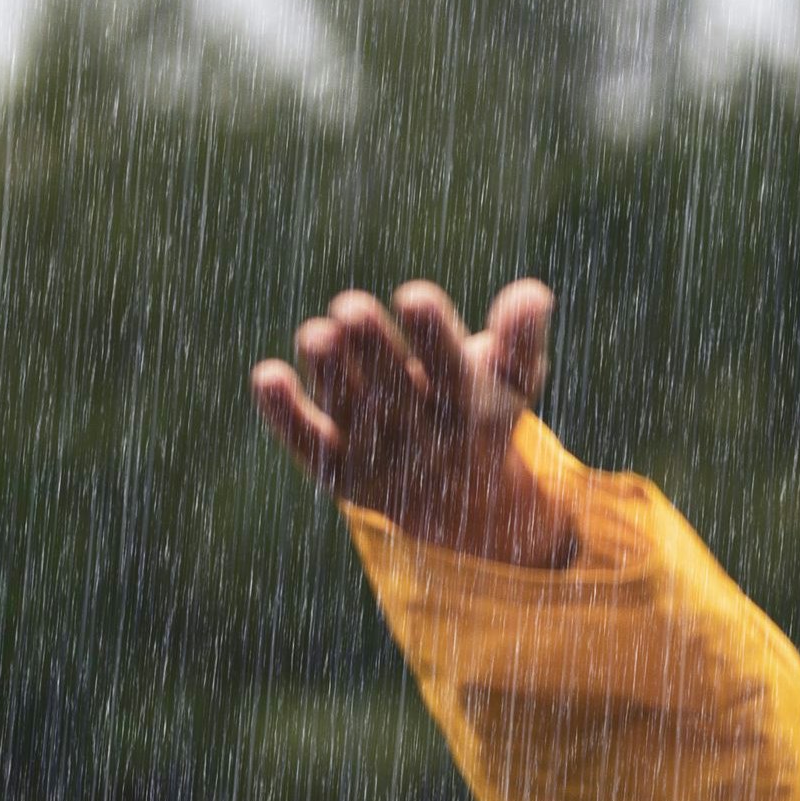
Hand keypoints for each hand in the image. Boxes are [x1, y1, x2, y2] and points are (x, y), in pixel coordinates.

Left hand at [250, 277, 578, 566]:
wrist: (457, 506)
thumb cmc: (480, 414)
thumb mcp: (512, 380)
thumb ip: (520, 338)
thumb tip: (533, 294)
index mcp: (467, 409)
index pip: (451, 371)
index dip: (433, 335)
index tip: (414, 295)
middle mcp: (421, 439)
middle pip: (395, 393)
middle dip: (373, 350)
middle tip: (351, 306)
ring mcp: (377, 458)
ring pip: (349, 414)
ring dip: (331, 376)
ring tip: (317, 335)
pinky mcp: (338, 472)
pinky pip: (309, 444)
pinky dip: (285, 416)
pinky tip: (266, 377)